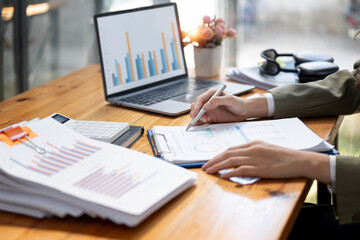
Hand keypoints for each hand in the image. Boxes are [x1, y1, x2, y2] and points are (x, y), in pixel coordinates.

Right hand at [190, 89, 267, 124]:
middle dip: (195, 112)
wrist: (244, 112)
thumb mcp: (229, 100)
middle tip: (197, 118)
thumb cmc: (238, 103)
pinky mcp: (211, 117)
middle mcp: (208, 102)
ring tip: (203, 121)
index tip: (196, 112)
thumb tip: (206, 105)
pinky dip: (200, 123)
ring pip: (198, 114)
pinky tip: (200, 124)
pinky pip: (202, 120)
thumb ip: (217, 101)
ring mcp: (209, 110)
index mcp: (211, 94)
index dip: (196, 106)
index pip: (200, 99)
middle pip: (196, 106)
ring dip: (197, 118)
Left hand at [201, 141, 330, 183]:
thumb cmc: (284, 156)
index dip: (219, 155)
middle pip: (227, 154)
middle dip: (213, 160)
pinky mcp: (259, 168)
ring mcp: (255, 158)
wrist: (298, 160)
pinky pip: (240, 170)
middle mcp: (251, 149)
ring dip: (217, 166)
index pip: (231, 148)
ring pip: (230, 161)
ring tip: (208, 171)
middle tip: (204, 166)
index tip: (211, 159)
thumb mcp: (266, 148)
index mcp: (253, 143)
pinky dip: (229, 173)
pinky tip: (223, 176)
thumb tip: (240, 158)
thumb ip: (253, 151)